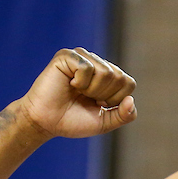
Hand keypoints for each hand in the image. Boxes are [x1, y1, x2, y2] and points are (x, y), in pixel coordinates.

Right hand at [17, 48, 136, 138]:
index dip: (116, 100)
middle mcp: (97, 63)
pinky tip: (70, 84)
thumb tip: (131, 100)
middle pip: (119, 77)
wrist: (46, 122)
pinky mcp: (67, 56)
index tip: (98, 105)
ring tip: (78, 92)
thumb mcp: (106, 122)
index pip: (129, 83)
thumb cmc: (73, 121)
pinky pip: (87, 68)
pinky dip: (80, 82)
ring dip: (92, 90)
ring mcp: (82, 57)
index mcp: (109, 76)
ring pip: (106, 72)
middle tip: (86, 99)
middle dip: (104, 96)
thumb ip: (125, 115)